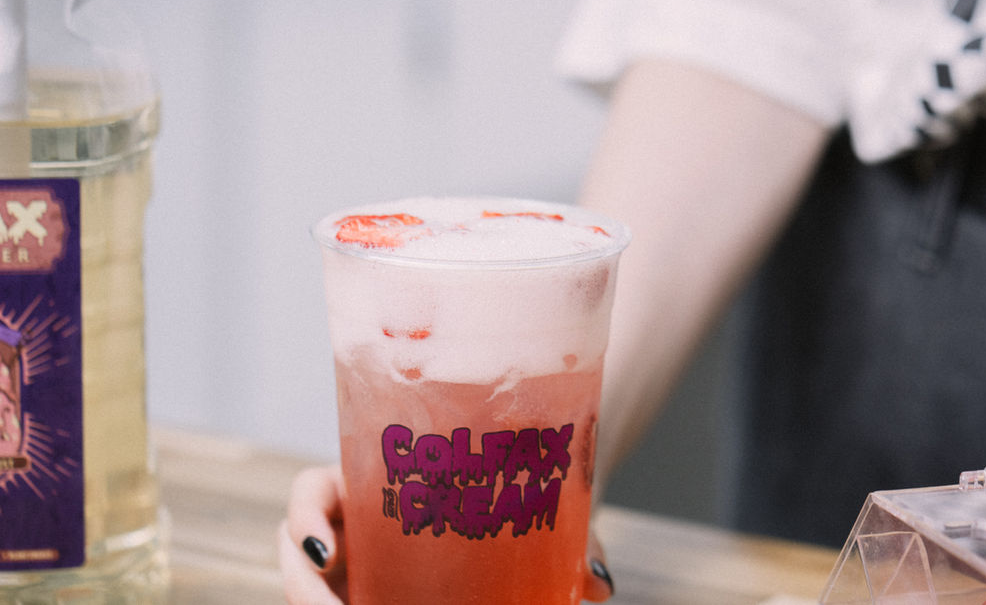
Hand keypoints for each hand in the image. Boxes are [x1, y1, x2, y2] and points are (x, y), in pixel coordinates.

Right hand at [277, 465, 613, 602]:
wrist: (522, 501)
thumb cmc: (521, 491)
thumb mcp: (541, 507)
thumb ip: (573, 541)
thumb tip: (600, 584)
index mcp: (370, 481)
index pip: (311, 492)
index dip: (305, 518)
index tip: (328, 550)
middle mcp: (352, 522)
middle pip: (298, 551)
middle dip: (303, 590)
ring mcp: (355, 561)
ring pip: (309, 584)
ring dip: (315, 603)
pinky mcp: (366, 587)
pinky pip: (341, 598)